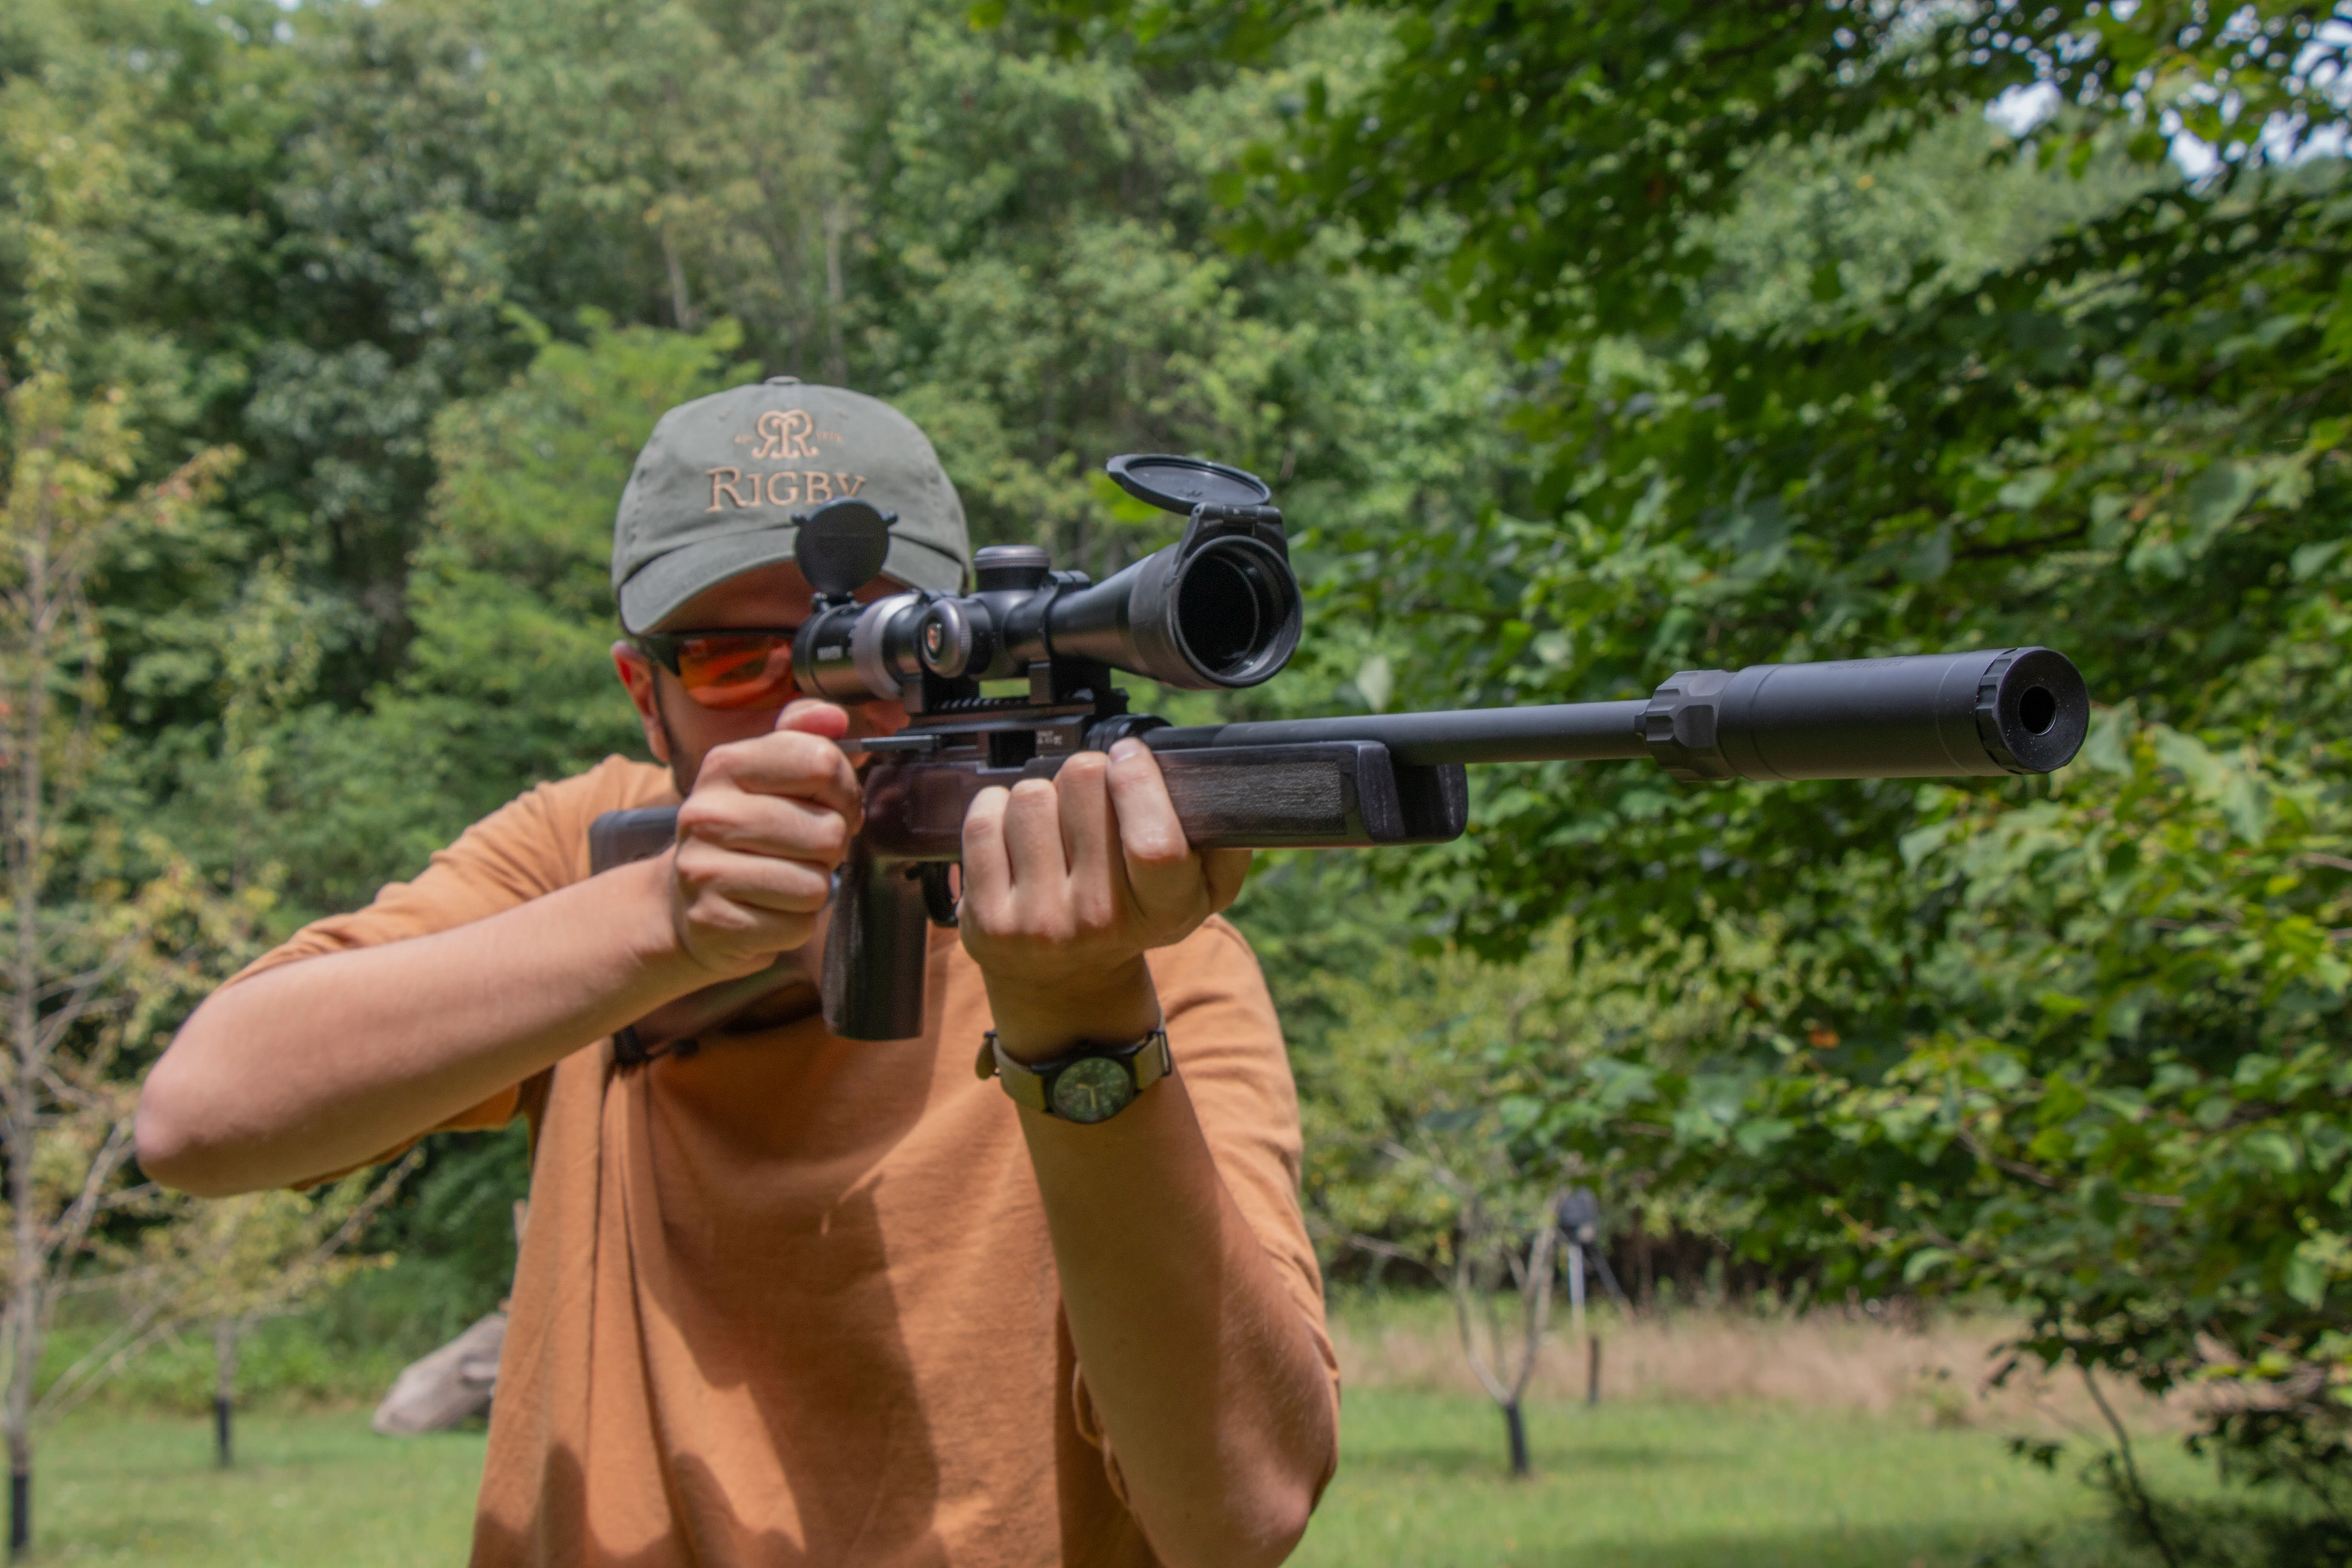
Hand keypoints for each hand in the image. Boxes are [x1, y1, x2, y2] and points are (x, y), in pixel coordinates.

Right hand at [667, 700, 863, 976]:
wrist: (683, 904)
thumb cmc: (743, 835)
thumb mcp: (766, 776)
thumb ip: (802, 737)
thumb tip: (833, 717)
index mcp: (725, 766)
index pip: (821, 762)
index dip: (844, 790)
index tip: (829, 803)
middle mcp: (707, 814)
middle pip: (827, 830)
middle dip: (829, 846)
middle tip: (802, 849)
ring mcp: (704, 871)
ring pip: (815, 883)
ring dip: (813, 887)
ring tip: (782, 879)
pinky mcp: (714, 922)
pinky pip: (796, 925)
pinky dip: (794, 924)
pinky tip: (767, 909)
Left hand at [959, 738, 1250, 1058]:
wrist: (1065, 980)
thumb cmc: (1135, 916)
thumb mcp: (1199, 893)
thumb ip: (1226, 846)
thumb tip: (1226, 796)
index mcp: (1163, 911)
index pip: (1154, 841)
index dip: (1139, 781)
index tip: (1130, 757)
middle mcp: (1100, 921)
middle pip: (1083, 786)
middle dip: (1088, 775)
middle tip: (1091, 801)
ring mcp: (1039, 923)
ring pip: (1031, 795)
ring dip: (1043, 795)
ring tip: (1055, 827)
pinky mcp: (987, 919)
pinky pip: (985, 818)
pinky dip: (996, 808)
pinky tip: (1016, 834)